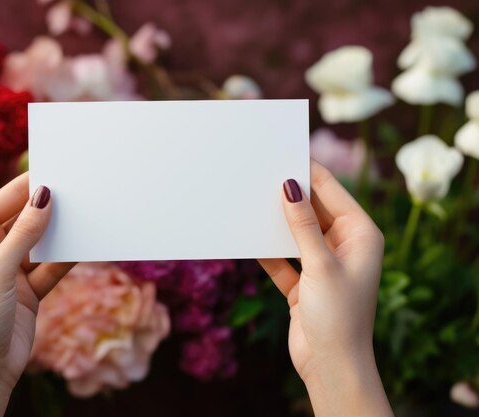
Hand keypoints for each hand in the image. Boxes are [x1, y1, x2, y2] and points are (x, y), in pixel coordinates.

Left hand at [0, 173, 73, 416]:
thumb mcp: (0, 270)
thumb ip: (25, 232)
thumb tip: (45, 195)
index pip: (6, 200)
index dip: (31, 186)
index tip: (61, 171)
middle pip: (26, 218)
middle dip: (50, 208)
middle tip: (80, 192)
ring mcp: (11, 266)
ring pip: (42, 240)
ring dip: (61, 232)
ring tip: (87, 215)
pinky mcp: (29, 286)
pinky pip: (52, 263)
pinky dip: (67, 256)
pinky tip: (86, 244)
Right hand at [259, 160, 392, 416]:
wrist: (331, 367)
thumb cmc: (338, 316)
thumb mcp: (320, 265)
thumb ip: (303, 225)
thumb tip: (289, 185)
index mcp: (361, 234)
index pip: (332, 191)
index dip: (308, 171)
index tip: (281, 153)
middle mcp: (344, 244)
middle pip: (312, 209)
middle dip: (288, 195)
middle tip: (258, 175)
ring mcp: (323, 263)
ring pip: (296, 232)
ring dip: (275, 222)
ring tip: (248, 200)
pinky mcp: (304, 281)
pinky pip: (283, 256)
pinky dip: (268, 249)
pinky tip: (247, 236)